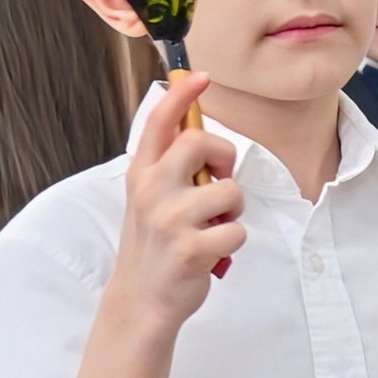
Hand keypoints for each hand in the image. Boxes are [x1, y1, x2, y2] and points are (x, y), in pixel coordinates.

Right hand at [110, 72, 243, 326]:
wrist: (140, 299)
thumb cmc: (155, 245)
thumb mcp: (149, 198)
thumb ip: (168, 166)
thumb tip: (191, 126)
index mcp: (142, 175)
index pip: (159, 123)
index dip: (182, 95)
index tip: (201, 78)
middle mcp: (151, 191)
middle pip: (201, 142)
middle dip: (225, 157)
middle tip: (219, 181)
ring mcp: (169, 220)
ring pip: (229, 190)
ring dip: (233, 210)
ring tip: (213, 226)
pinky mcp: (189, 249)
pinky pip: (237, 231)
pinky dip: (234, 241)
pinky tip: (213, 251)